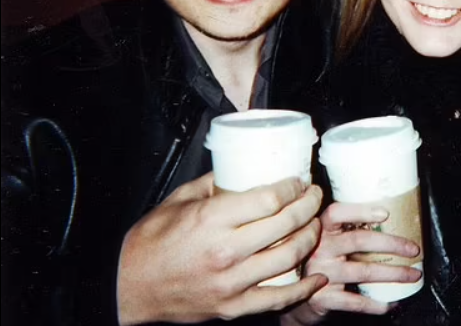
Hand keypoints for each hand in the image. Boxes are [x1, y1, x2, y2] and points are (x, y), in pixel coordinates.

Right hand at [117, 173, 326, 323]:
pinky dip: (303, 287)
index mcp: (211, 220)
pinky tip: (316, 276)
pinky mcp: (233, 306)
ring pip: (288, 258)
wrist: (128, 286)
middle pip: (285, 225)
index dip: (292, 188)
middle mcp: (225, 251)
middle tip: (314, 196)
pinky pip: (277, 298)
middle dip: (308, 207)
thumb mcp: (179, 200)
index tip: (299, 182)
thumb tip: (241, 169)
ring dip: (310, 238)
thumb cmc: (151, 241)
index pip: (268, 200)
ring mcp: (231, 283)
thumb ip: (214, 183)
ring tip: (314, 225)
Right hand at [281, 202, 421, 324]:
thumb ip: (345, 231)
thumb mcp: (326, 241)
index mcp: (320, 229)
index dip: (360, 211)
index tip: (385, 213)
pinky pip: (355, 301)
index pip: (337, 213)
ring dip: (393, 274)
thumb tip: (388, 222)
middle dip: (391, 243)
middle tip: (413, 249)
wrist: (294, 298)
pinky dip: (377, 303)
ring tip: (413, 275)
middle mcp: (318, 248)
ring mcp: (319, 273)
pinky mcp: (322, 298)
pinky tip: (391, 303)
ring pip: (363, 271)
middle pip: (358, 240)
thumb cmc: (320, 262)